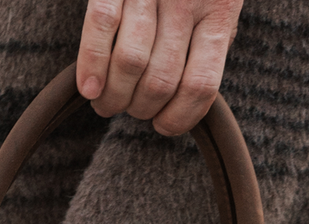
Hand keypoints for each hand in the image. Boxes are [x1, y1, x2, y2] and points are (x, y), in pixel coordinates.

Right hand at [76, 0, 241, 136]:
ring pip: (130, 62)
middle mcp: (187, 0)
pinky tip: (89, 89)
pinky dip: (91, 63)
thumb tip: (187, 102)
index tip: (164, 125)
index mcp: (220, 13)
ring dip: (114, 97)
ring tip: (107, 103)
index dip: (179, 119)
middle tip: (129, 109)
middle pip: (160, 82)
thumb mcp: (220, 6)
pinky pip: (102, 25)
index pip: (200, 87)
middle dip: (140, 109)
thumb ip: (210, 45)